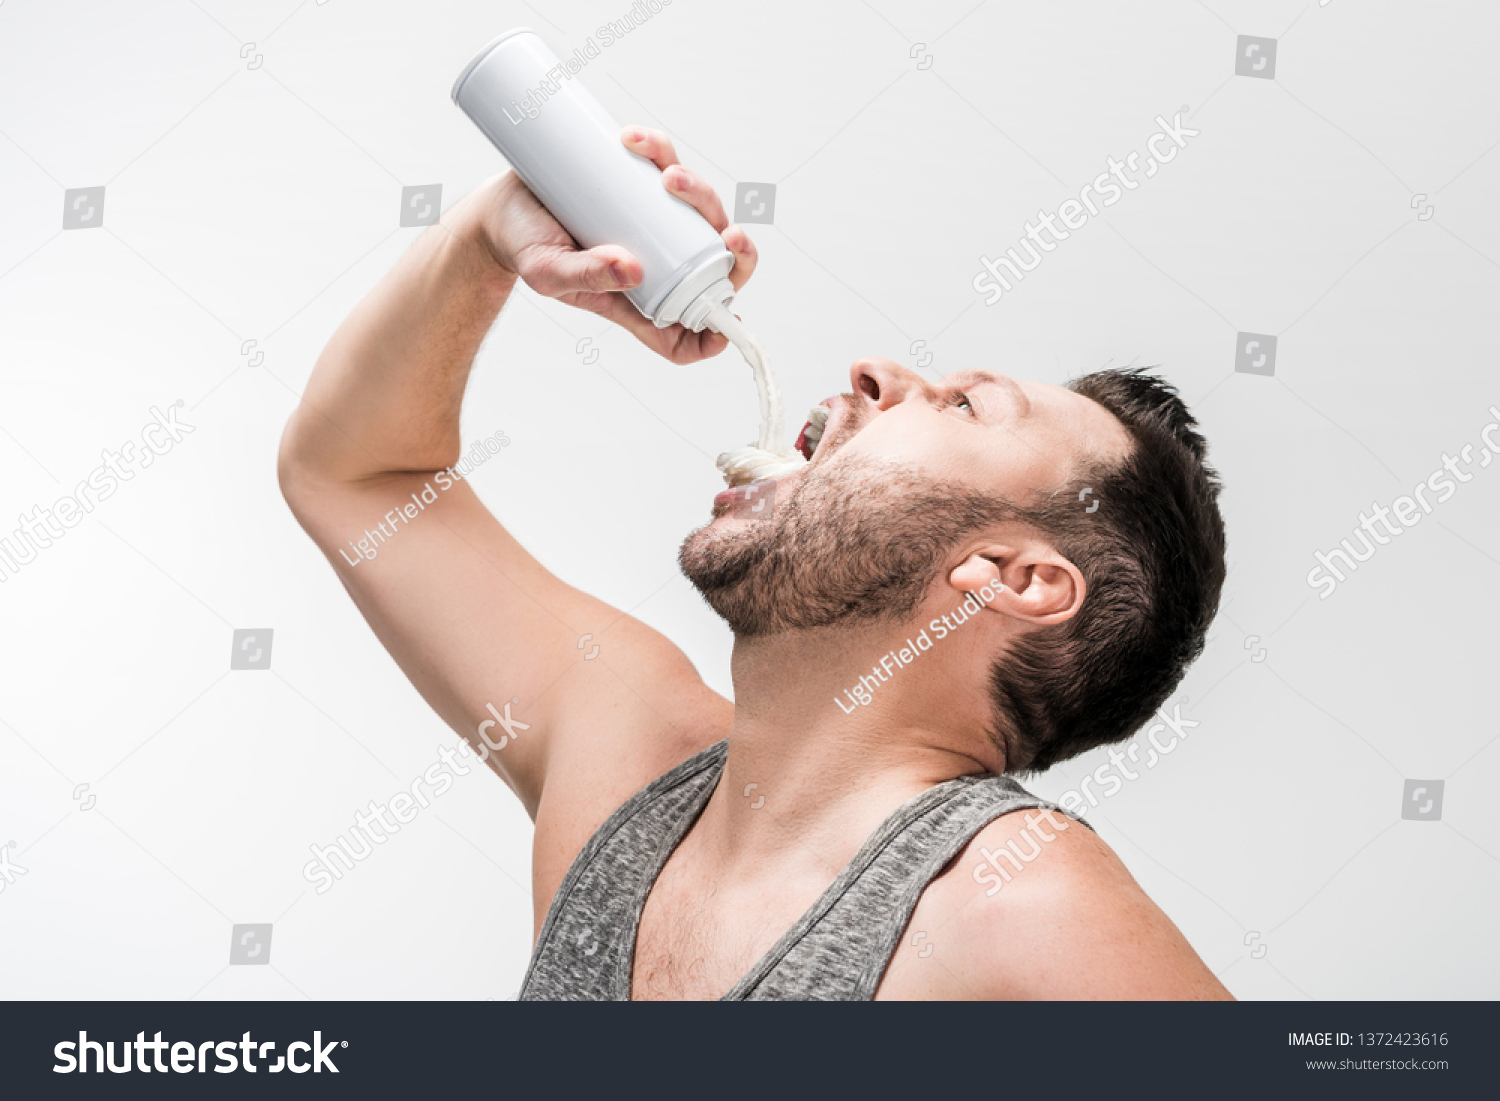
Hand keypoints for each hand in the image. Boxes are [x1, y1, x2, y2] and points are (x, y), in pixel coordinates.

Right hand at [468, 126, 757, 364]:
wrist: (500, 205)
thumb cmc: (524, 248)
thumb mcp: (548, 273)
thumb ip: (586, 276)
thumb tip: (634, 269)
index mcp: (639, 301)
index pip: (689, 332)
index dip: (717, 333)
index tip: (727, 322)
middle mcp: (655, 264)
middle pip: (713, 266)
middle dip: (734, 252)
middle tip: (729, 234)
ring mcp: (652, 222)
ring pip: (701, 213)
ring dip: (700, 193)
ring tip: (667, 175)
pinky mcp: (640, 184)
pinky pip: (666, 165)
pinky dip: (661, 150)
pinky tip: (640, 142)